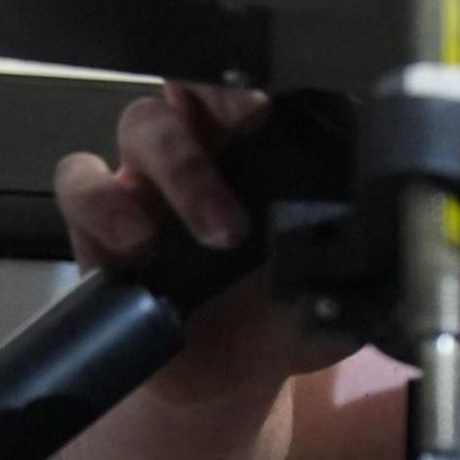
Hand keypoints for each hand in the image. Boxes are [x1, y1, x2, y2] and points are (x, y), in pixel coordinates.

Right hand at [50, 83, 342, 398]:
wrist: (224, 380)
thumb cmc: (281, 320)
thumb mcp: (332, 297)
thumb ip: (353, 269)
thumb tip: (381, 255)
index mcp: (266, 155)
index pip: (257, 85)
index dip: (262, 79)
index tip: (279, 101)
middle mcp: (204, 151)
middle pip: (194, 83)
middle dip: (219, 96)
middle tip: (249, 125)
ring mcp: (148, 179)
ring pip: (142, 123)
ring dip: (179, 168)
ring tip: (215, 231)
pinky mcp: (99, 218)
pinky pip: (79, 180)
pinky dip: (102, 202)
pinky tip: (135, 243)